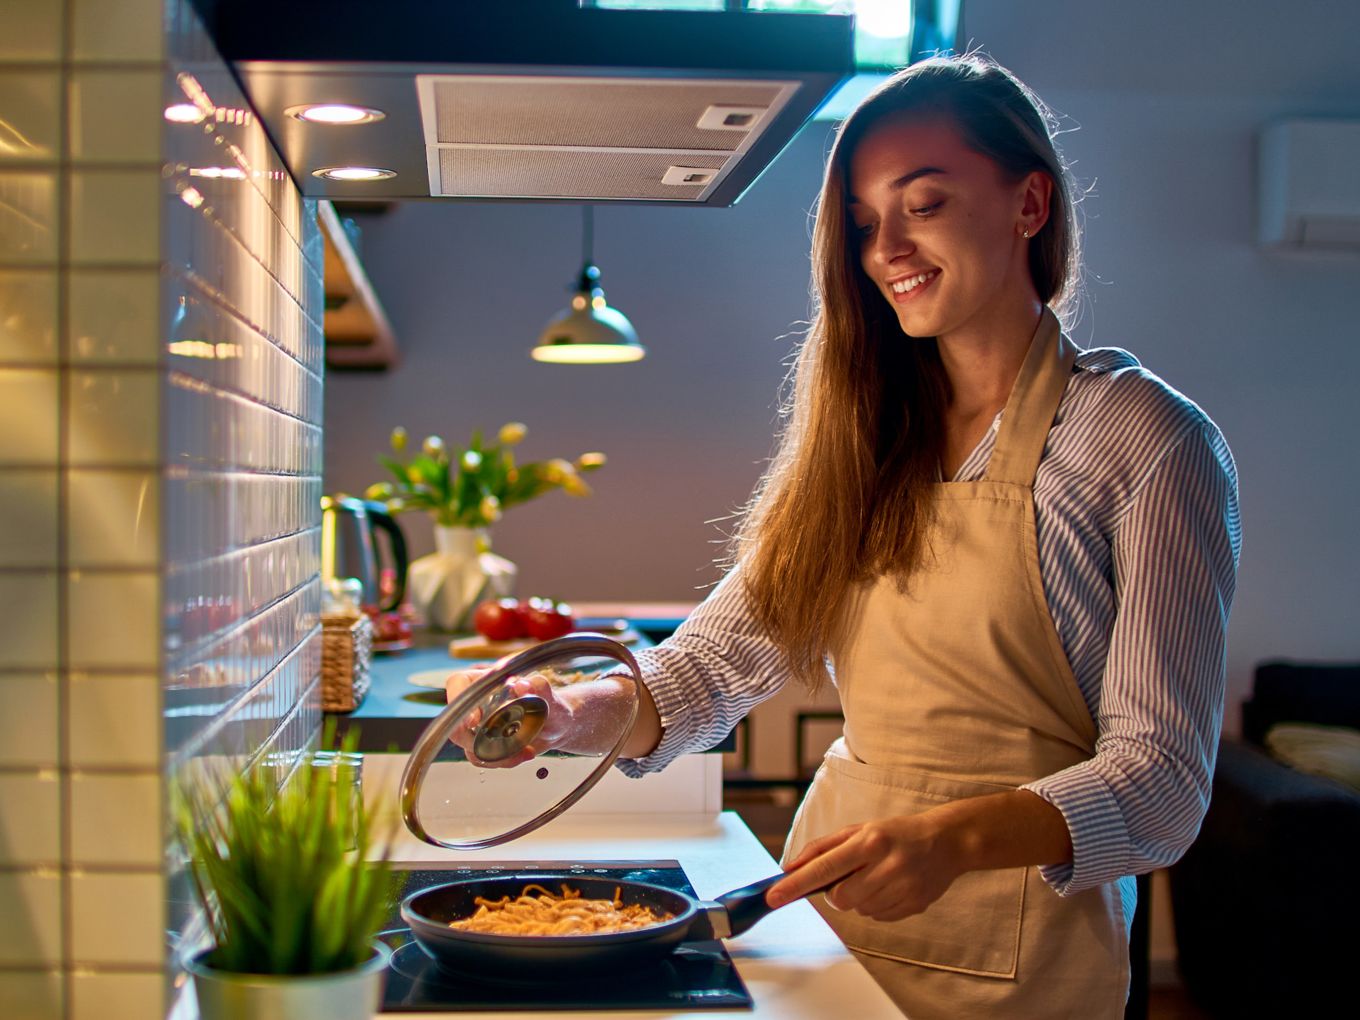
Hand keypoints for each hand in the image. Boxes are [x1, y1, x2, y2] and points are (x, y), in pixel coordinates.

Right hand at [443, 668, 571, 767]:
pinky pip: (479, 757)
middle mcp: (477, 701)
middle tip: (505, 744)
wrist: (558, 727)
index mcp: (486, 680)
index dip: (458, 702)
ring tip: (525, 749)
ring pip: (467, 745)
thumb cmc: (553, 707)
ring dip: (495, 754)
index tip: (475, 721)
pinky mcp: (483, 742)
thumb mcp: (552, 698)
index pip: (457, 683)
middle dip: (478, 740)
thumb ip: (541, 689)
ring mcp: (478, 723)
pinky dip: (501, 761)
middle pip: (456, 721)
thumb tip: (523, 685)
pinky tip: (523, 754)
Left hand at [765, 813, 964, 921]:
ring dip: (859, 899)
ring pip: (859, 910)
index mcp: (869, 841)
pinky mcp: (914, 905)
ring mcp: (902, 887)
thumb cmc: (896, 833)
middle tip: (851, 878)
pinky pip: (878, 918)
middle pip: (841, 898)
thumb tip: (791, 867)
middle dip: (837, 893)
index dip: (796, 884)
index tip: (774, 896)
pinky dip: (876, 906)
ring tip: (877, 878)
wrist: (946, 842)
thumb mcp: (860, 829)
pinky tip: (890, 887)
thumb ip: (823, 848)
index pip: (824, 867)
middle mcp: (886, 864)